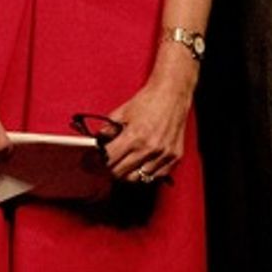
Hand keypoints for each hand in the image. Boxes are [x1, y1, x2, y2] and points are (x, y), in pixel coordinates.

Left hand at [103, 63, 196, 184]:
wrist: (173, 92)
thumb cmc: (148, 100)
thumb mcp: (122, 112)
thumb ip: (107, 130)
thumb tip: (95, 144)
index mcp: (134, 136)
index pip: (108, 162)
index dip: (99, 162)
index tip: (97, 160)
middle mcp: (149, 148)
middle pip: (120, 174)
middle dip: (112, 169)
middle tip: (111, 162)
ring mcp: (163, 153)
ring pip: (137, 178)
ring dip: (129, 173)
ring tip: (127, 162)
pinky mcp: (175, 156)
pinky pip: (156, 176)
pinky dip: (148, 173)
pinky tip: (144, 163)